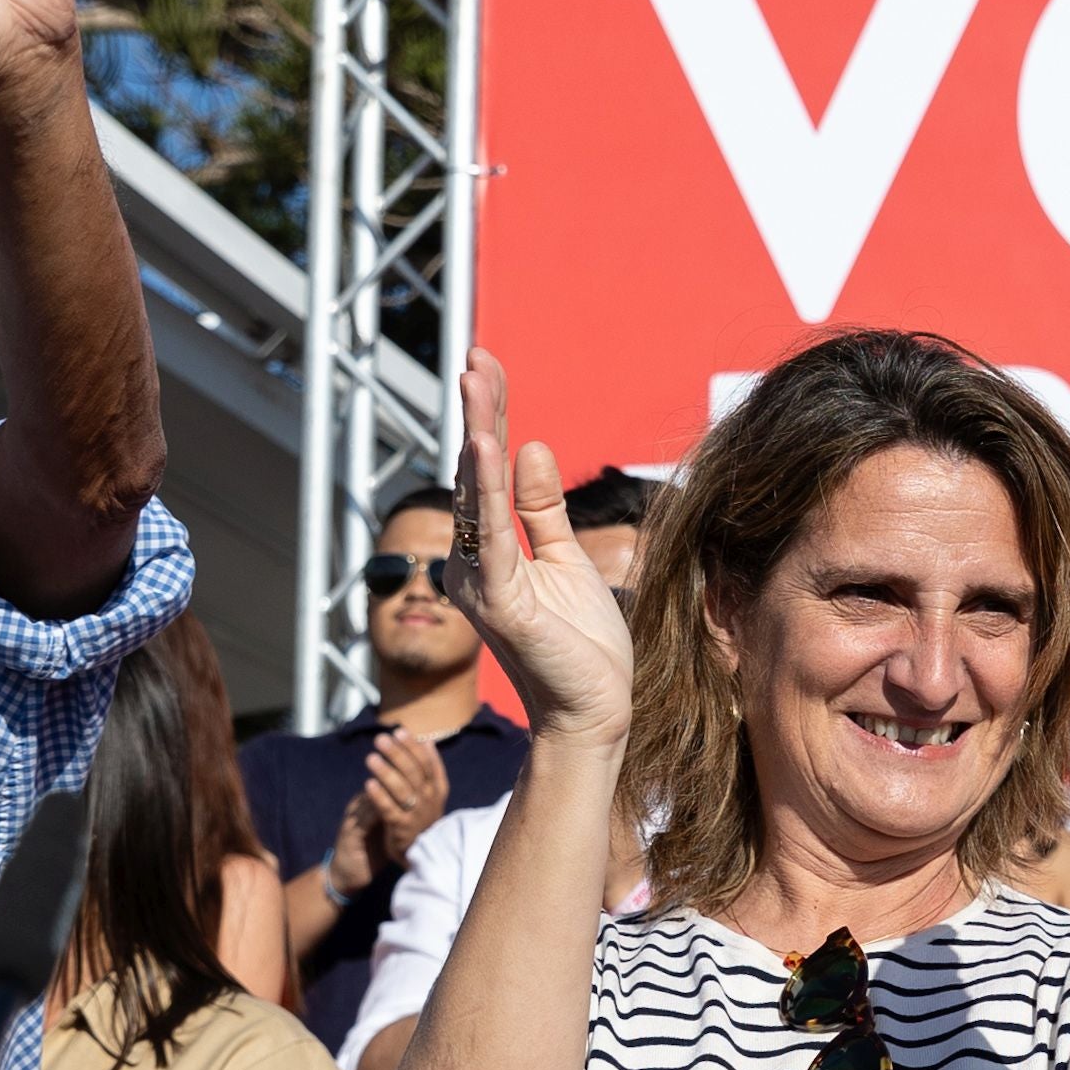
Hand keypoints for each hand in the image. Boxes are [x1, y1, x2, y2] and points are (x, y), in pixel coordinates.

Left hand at [365, 730, 451, 854]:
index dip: (413, 747)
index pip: (427, 763)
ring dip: (386, 772)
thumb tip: (427, 741)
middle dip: (397, 754)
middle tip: (380, 739)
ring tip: (371, 758)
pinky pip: (389, 809)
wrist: (421, 852)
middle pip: (413, 772)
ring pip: (402, 789)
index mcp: (437, 788)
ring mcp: (416, 814)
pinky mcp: (401, 828)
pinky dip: (380, 796)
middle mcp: (429, 800)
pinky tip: (368, 784)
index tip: (399, 731)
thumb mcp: (431, 793)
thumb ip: (429, 768)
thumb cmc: (422, 816)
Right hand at [450, 352, 630, 742]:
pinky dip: (489, 489)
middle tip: (477, 357)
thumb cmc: (582, 645)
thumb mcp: (567, 560)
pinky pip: (496, 536)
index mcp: (489, 554)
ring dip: (479, 434)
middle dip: (481, 413)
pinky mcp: (502, 604)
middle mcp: (473, 565)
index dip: (491, 419)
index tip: (488, 367)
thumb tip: (532, 447)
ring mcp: (483, 584)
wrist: (595, 712)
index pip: (489, 474)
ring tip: (477, 382)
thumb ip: (544, 510)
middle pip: (477, 475)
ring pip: (480, 496)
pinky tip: (485, 446)